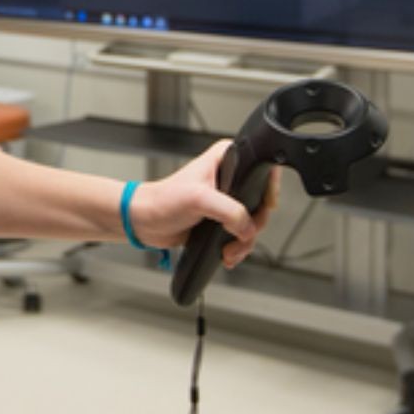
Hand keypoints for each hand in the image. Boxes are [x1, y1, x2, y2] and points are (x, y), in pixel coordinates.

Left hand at [129, 140, 280, 268]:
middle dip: (253, 226)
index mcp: (227, 159)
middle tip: (240, 237)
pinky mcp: (222, 219)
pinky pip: (242, 234)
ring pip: (253, 223)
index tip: (265, 207)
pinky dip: (238, 247)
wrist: (145, 221)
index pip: (262, 169)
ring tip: (229, 251)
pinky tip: (228, 254)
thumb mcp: (199, 198)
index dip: (269, 190)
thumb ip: (229, 210)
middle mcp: (230, 177)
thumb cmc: (163, 199)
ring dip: (244, 242)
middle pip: (261, 203)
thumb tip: (248, 227)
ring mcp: (227, 200)